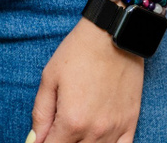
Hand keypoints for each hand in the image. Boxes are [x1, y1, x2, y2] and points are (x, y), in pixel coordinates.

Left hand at [30, 20, 142, 142]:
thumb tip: (35, 140)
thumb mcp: (50, 78)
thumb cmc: (79, 52)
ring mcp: (115, 129)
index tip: (42, 138)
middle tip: (58, 130)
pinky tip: (97, 140)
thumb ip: (41, 114)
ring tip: (75, 130)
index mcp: (72, 121)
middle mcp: (95, 131)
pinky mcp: (131, 122)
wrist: (113, 33)